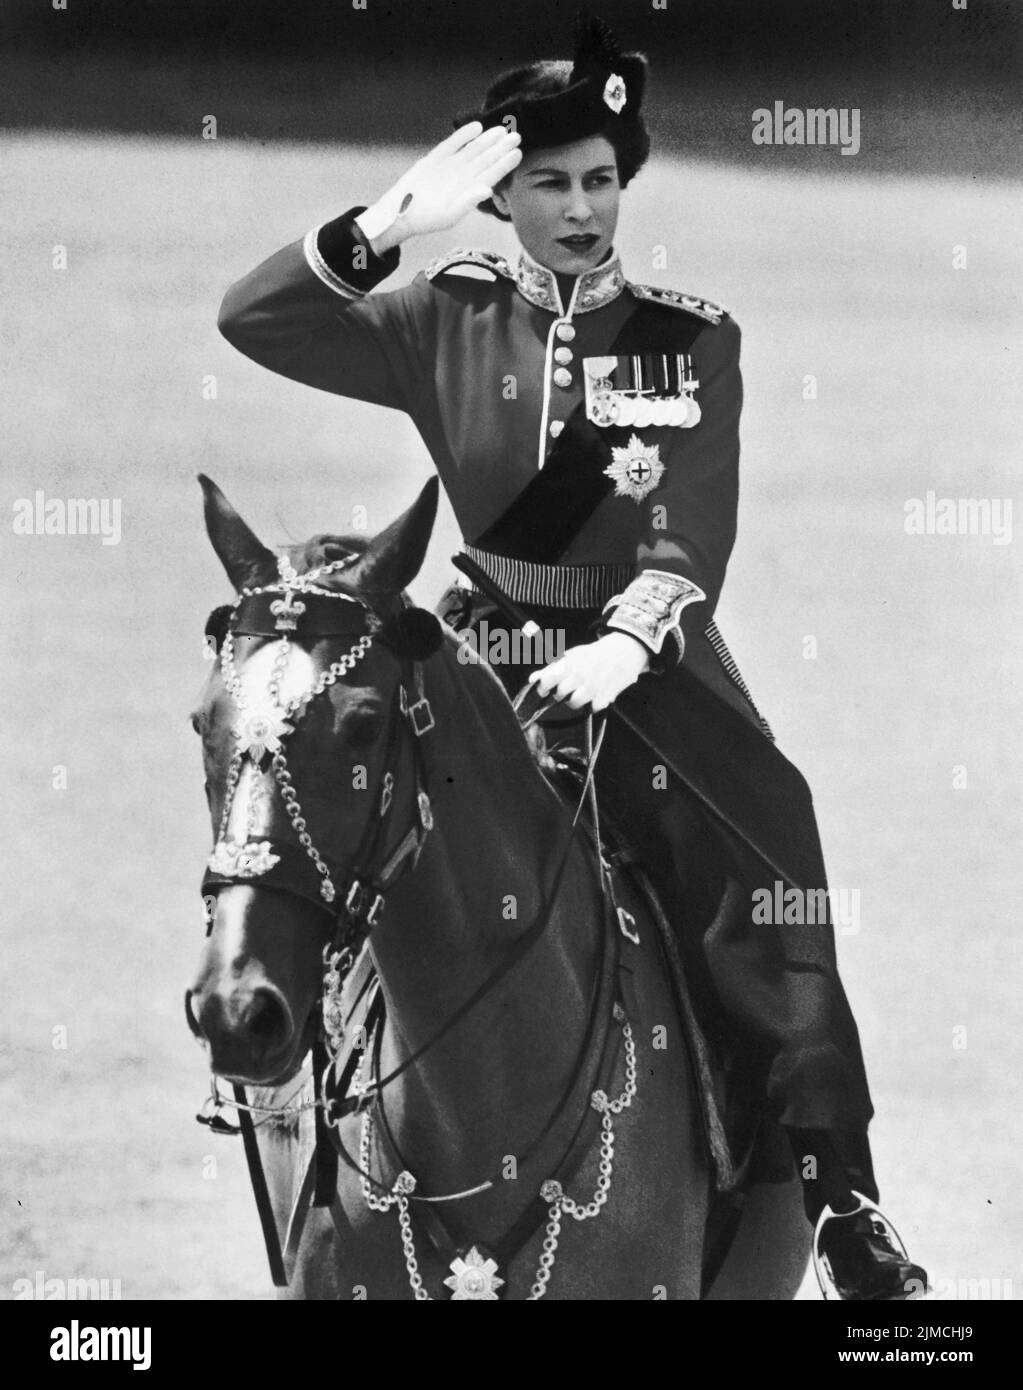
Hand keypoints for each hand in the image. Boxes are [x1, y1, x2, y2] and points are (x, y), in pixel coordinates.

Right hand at [356, 122, 521, 253]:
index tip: (517, 153)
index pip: (491, 175)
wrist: (401, 212)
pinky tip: (476, 127)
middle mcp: (463, 177)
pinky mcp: (436, 158)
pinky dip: (463, 136)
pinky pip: (452, 144)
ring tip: (501, 130)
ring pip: (472, 150)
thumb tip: (488, 190)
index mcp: (470, 191)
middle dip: (500, 148)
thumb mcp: (449, 215)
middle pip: (485, 160)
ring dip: (486, 140)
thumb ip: (468, 202)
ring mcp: (451, 167)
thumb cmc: (427, 219)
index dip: (504, 164)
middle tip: (517, 136)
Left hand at [528, 633, 650, 712]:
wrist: (626, 650)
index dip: (542, 687)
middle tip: (566, 689)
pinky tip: (595, 694)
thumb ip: (552, 668)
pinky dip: (592, 704)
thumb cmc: (595, 654)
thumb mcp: (573, 655)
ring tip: (579, 693)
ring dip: (574, 700)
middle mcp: (581, 675)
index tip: (544, 690)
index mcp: (571, 663)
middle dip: (560, 693)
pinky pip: (592, 708)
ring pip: (574, 704)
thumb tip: (532, 679)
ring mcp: (594, 687)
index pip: (548, 679)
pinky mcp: (607, 696)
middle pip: (559, 694)